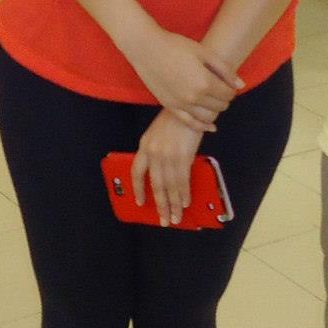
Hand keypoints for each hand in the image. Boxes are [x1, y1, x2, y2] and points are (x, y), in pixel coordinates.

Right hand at [121, 23, 239, 129]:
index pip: (228, 94)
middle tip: (221, 90)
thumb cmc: (176, 46)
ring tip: (213, 101)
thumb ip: (224, 69)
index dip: (232, 89)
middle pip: (220, 106)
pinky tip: (210, 126)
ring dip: (215, 111)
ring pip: (207, 117)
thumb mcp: (204, 52)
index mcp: (205, 82)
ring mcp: (181, 104)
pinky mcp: (170, 107)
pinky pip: (190, 123)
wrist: (147, 48)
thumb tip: (240, 85)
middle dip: (224, 99)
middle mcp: (194, 97)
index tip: (228, 84)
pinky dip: (202, 126)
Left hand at [129, 111, 204, 227]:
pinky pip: (182, 182)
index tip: (141, 202)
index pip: (136, 173)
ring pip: (169, 187)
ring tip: (176, 218)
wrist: (190, 107)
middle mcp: (153, 153)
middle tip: (164, 220)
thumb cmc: (176, 119)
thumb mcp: (158, 134)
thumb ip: (157, 153)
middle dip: (161, 205)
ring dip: (174, 205)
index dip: (138, 190)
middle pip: (155, 186)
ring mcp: (167, 156)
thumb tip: (164, 175)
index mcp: (144, 146)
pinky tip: (185, 203)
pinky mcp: (182, 158)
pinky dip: (184, 194)